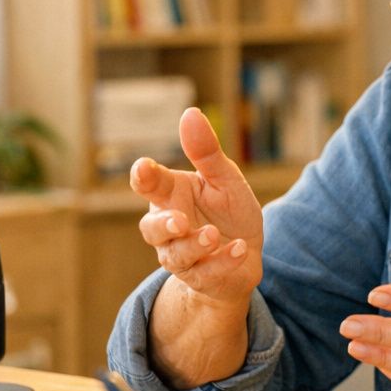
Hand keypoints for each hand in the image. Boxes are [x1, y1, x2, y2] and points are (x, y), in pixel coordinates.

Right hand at [131, 107, 263, 310]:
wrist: (247, 256)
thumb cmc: (229, 212)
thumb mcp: (224, 178)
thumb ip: (206, 152)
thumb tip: (190, 113)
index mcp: (171, 195)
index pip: (149, 184)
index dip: (144, 177)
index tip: (144, 168)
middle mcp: (169, 227)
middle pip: (151, 228)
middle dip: (163, 225)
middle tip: (179, 220)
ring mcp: (181, 256)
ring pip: (176, 256)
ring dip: (194, 245)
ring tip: (213, 234)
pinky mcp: (201, 278)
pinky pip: (207, 273)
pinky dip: (223, 260)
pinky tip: (239, 248)